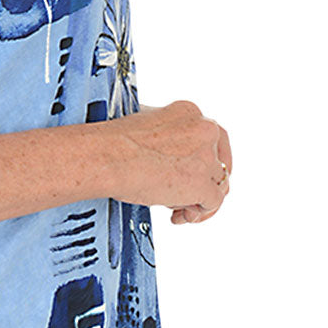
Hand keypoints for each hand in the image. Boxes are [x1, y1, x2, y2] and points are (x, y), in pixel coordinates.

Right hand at [113, 100, 231, 222]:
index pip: (210, 138)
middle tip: (190, 195)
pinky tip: (179, 215)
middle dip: (207, 181)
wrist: (107, 156)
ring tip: (180, 210)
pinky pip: (212, 203)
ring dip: (199, 200)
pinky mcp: (202, 183)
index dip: (202, 159)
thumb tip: (163, 152)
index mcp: (189, 112)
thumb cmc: (114, 143)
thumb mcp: (145, 123)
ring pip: (218, 184)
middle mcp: (204, 130)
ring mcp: (206, 157)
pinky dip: (197, 213)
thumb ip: (165, 134)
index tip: (192, 171)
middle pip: (220, 161)